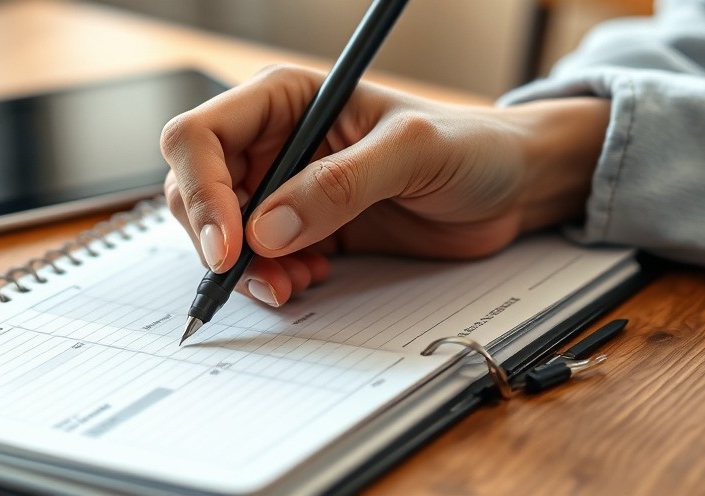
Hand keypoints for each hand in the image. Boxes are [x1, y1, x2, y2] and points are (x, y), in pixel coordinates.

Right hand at [161, 65, 608, 305]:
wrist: (508, 188)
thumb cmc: (470, 146)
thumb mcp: (412, 151)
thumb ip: (340, 184)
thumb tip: (266, 230)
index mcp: (286, 101)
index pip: (201, 137)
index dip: (200, 191)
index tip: (229, 244)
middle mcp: (275, 144)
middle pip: (196, 190)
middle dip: (217, 239)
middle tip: (259, 274)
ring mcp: (286, 191)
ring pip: (222, 234)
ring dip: (245, 269)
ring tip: (292, 282)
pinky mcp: (305, 230)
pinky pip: (259, 262)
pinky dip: (271, 280)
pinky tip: (308, 279)